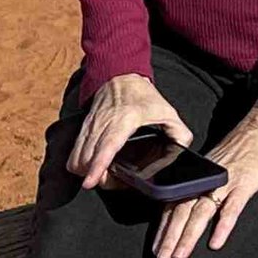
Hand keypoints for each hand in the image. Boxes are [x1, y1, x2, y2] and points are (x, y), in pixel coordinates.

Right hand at [66, 73, 190, 191]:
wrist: (121, 76)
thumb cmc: (144, 96)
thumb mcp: (168, 111)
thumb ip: (179, 133)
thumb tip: (182, 150)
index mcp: (125, 119)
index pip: (107, 146)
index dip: (98, 166)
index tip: (91, 181)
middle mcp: (104, 123)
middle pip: (87, 157)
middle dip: (95, 176)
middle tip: (112, 181)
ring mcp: (91, 126)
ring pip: (77, 156)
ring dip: (86, 171)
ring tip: (104, 175)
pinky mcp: (84, 128)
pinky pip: (75, 151)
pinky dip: (80, 163)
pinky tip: (93, 167)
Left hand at [152, 104, 257, 257]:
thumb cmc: (245, 144)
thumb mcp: (219, 163)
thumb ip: (207, 183)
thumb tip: (195, 206)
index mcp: (200, 175)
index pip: (175, 202)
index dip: (164, 226)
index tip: (157, 247)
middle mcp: (208, 179)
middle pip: (182, 209)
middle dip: (170, 236)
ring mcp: (226, 181)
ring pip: (201, 211)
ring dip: (188, 234)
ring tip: (180, 255)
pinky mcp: (245, 182)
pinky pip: (231, 207)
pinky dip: (222, 226)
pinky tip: (215, 243)